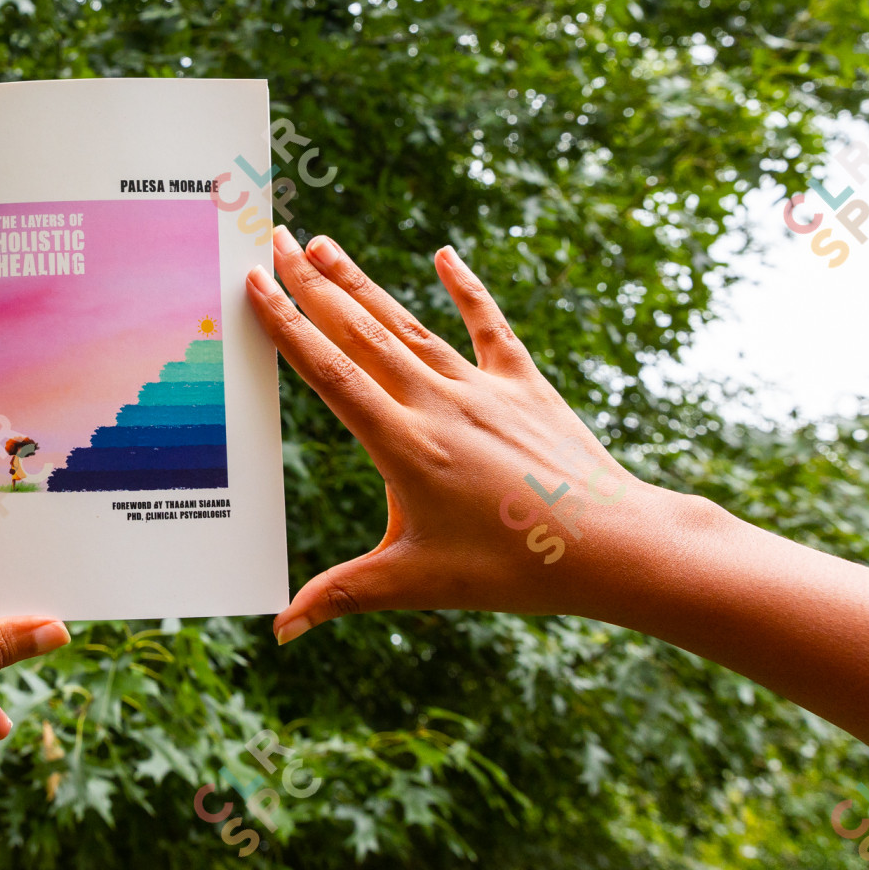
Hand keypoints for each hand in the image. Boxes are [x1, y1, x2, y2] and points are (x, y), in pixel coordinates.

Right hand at [247, 227, 720, 638]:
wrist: (613, 547)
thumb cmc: (513, 570)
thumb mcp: (417, 583)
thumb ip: (342, 595)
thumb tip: (279, 630)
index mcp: (405, 445)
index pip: (331, 373)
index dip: (287, 324)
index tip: (255, 283)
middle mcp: (439, 404)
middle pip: (361, 332)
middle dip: (312, 283)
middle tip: (274, 239)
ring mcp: (484, 390)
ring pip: (410, 325)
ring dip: (363, 283)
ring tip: (324, 244)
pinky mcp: (525, 387)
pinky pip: (490, 328)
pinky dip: (466, 289)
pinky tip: (445, 255)